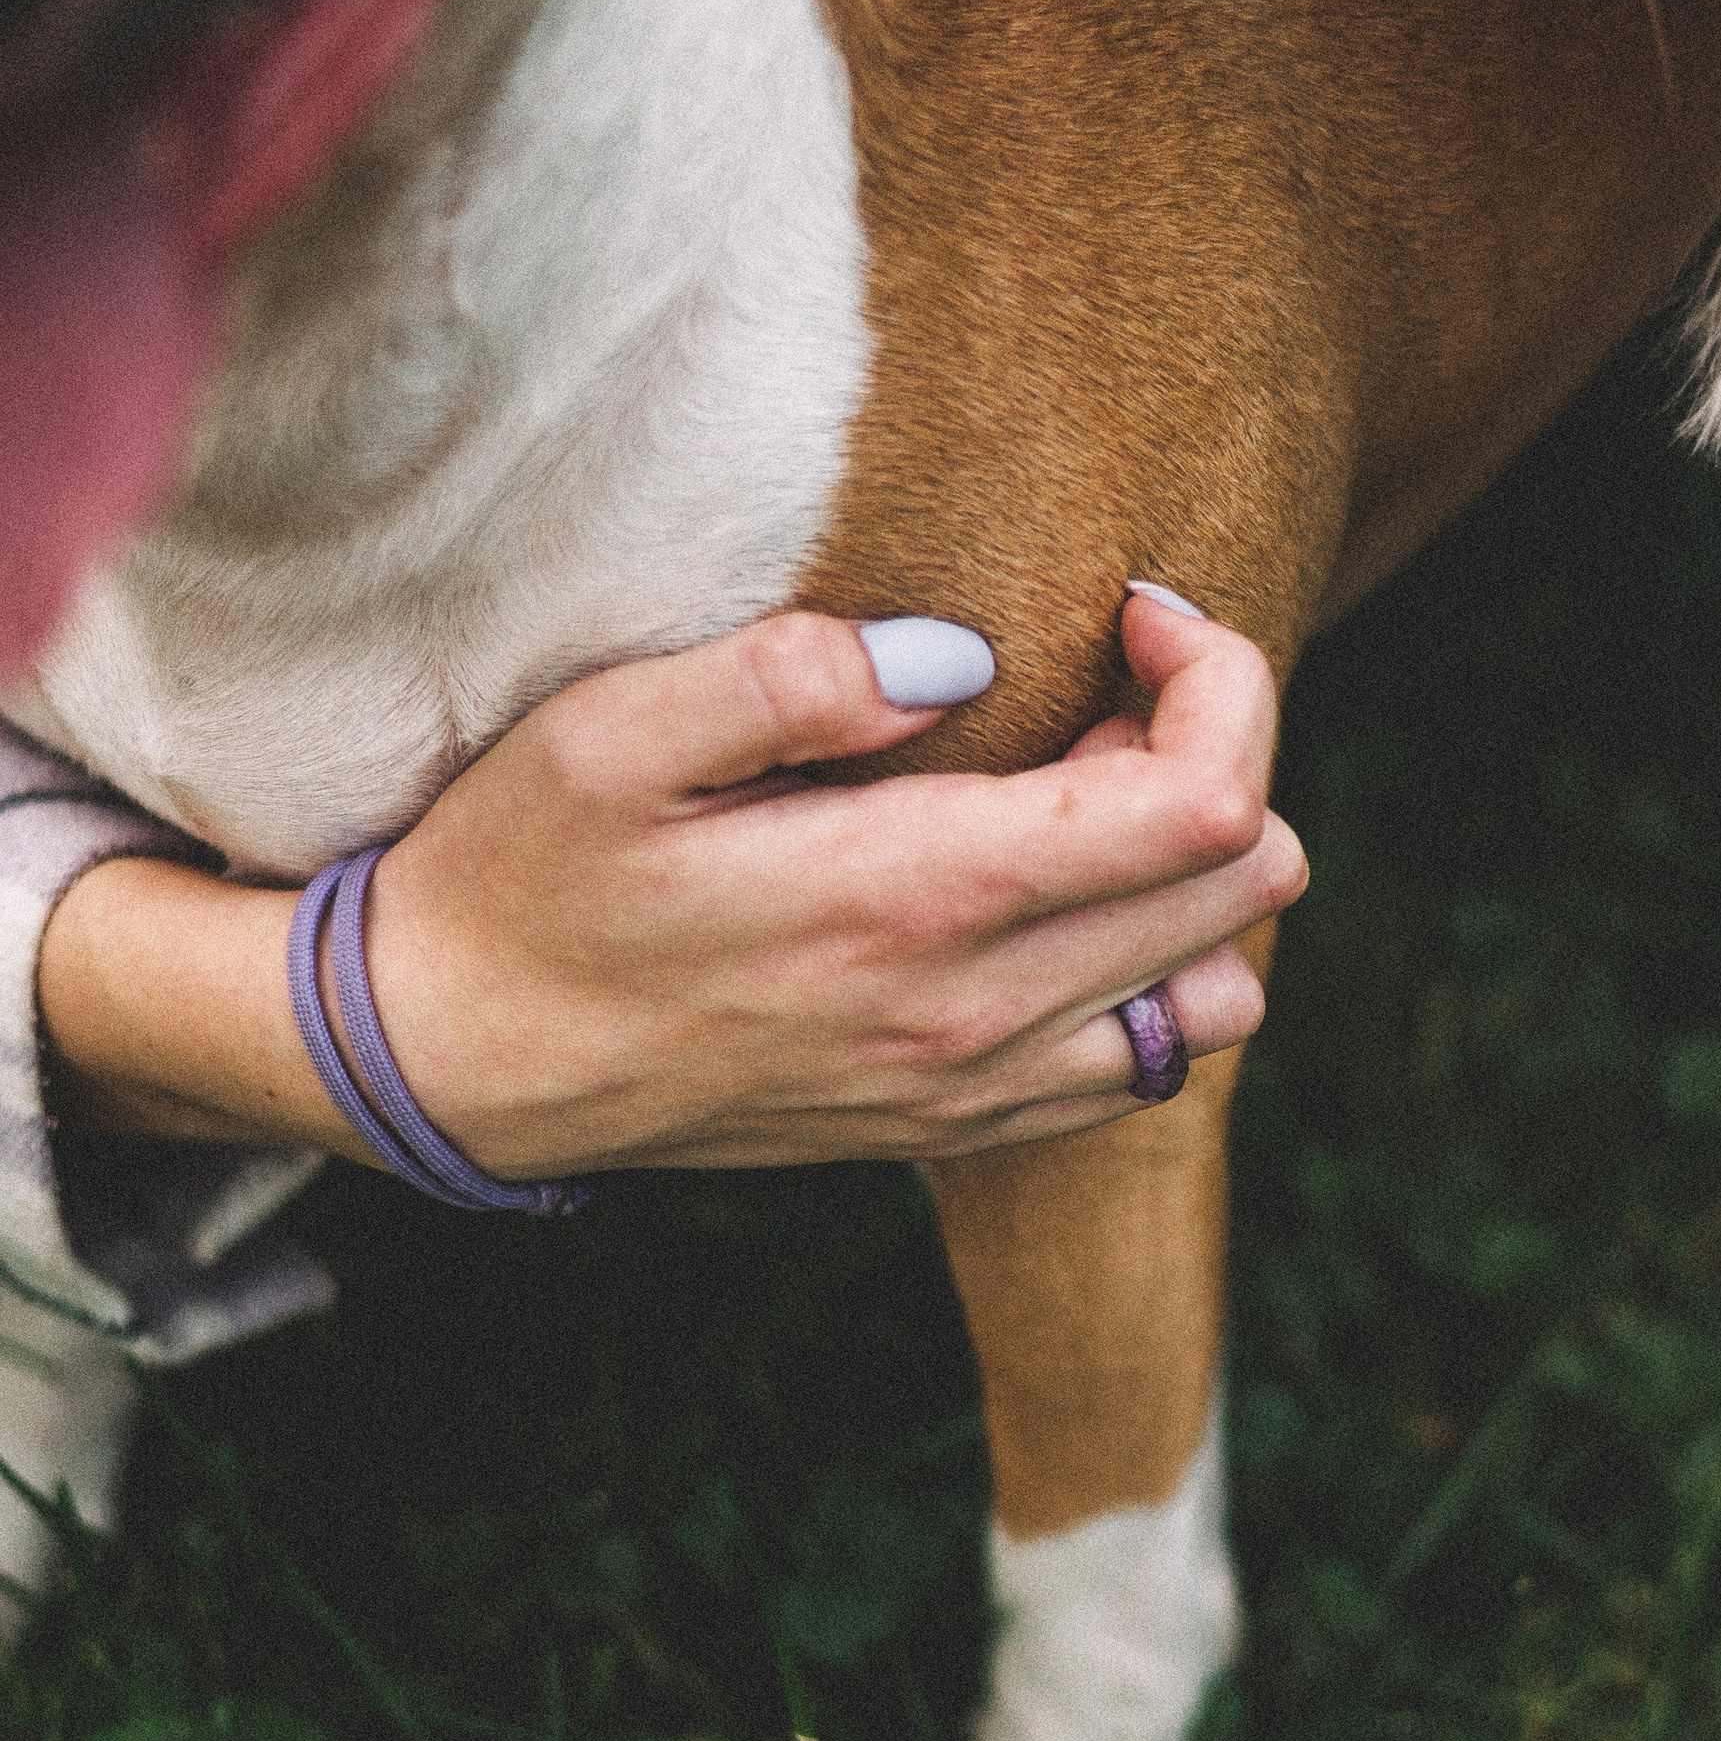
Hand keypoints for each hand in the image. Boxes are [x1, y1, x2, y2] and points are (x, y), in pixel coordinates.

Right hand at [38, 592, 1307, 1172]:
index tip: (1134, 612)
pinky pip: (1148, 1069)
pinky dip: (1153, 976)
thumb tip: (963, 655)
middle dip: (1214, 756)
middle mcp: (977, 1014)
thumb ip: (790, 676)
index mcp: (917, 898)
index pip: (1210, 806)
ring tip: (1080, 800)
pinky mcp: (955, 1129)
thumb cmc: (520, 873)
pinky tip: (1049, 898)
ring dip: (1192, 881)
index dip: (1219, 680)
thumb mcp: (610, 736)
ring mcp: (975, 1088)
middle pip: (1247, 890)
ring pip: (1224, 996)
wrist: (452, 1061)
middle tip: (1095, 691)